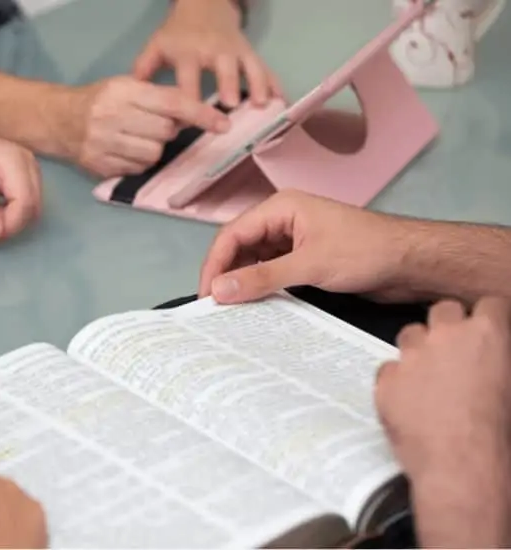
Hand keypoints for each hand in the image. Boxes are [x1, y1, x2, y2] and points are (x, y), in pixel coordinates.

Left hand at [0, 122, 41, 247]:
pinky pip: (20, 205)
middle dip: (5, 227)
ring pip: (27, 210)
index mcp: (13, 159)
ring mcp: (25, 169)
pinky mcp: (18, 177)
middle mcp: (26, 163)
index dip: (9, 225)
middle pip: (31, 208)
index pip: (25, 203)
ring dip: (3, 224)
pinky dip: (2, 217)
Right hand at [60, 76, 229, 177]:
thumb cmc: (100, 101)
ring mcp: (104, 144)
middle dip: (168, 130)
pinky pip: (138, 169)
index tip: (223, 125)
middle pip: (165, 132)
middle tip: (153, 125)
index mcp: (123, 92)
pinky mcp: (100, 166)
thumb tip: (197, 114)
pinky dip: (140, 161)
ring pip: (154, 154)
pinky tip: (127, 150)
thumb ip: (160, 97)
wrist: (58, 120)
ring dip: (154, 148)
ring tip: (138, 138)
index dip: (200, 114)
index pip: (172, 103)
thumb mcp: (127, 87)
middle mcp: (112, 117)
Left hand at [133, 0, 280, 106]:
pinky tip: (282, 101)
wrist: (204, 5)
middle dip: (227, 86)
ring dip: (256, 84)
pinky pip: (265, 68)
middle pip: (222, 69)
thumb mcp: (157, 46)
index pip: (188, 81)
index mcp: (188, 53)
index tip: (188, 124)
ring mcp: (236, 51)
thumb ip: (143, 70)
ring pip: (249, 66)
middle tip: (230, 107)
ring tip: (262, 104)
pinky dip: (274, 84)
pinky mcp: (250, 52)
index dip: (188, 102)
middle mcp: (214, 51)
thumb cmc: (177, 35)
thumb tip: (129, 98)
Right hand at [199, 191, 417, 302]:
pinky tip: (256, 306)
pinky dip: (261, 288)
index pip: (232, 234)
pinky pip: (271, 272)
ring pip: (254, 261)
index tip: (207, 294)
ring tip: (232, 310)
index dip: (215, 265)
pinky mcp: (305, 259)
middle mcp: (283, 221)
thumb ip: (262, 277)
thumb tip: (222, 289)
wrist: (412, 263)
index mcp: (281, 208)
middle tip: (215, 306)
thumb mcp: (310, 265)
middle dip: (226, 275)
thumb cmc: (370, 250)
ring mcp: (294, 240)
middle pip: (239, 247)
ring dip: (243, 283)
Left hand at [376, 298, 510, 546]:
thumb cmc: (498, 436)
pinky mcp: (386, 380)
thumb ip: (500, 358)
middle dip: (450, 326)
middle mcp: (447, 336)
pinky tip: (411, 399)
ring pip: (410, 333)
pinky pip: (388, 368)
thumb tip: (495, 362)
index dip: (487, 319)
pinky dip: (397, 380)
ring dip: (419, 348)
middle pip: (444, 310)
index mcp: (489, 333)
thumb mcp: (510, 382)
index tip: (485, 330)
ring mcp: (412, 356)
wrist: (463, 468)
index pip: (489, 305)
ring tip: (430, 376)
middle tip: (456, 351)